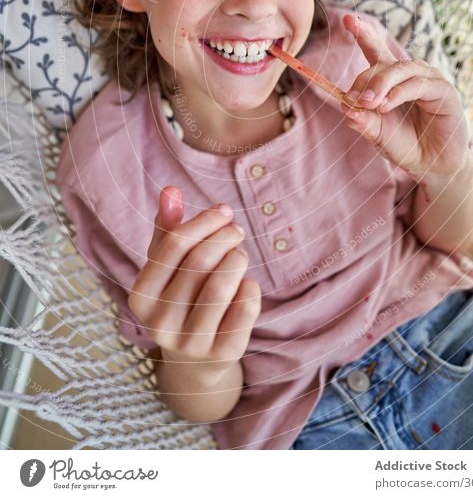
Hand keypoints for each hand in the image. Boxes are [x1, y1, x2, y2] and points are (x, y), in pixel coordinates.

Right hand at [128, 187, 261, 384]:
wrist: (196, 362)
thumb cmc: (181, 297)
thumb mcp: (168, 266)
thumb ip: (167, 227)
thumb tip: (170, 190)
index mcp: (140, 298)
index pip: (172, 246)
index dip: (203, 222)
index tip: (224, 211)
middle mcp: (159, 325)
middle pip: (199, 263)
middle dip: (224, 237)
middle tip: (237, 230)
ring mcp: (190, 344)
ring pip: (221, 286)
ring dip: (237, 259)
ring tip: (241, 254)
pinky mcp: (222, 355)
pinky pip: (244, 309)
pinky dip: (251, 287)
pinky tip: (247, 283)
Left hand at [340, 13, 469, 180]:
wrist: (432, 166)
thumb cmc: (406, 146)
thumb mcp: (378, 134)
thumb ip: (363, 121)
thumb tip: (346, 109)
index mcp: (392, 79)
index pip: (376, 51)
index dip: (363, 34)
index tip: (347, 19)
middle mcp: (410, 75)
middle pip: (383, 63)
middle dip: (365, 78)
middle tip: (353, 99)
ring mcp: (429, 80)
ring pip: (401, 69)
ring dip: (381, 84)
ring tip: (370, 102)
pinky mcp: (444, 91)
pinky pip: (418, 85)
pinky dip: (399, 93)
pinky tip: (387, 104)